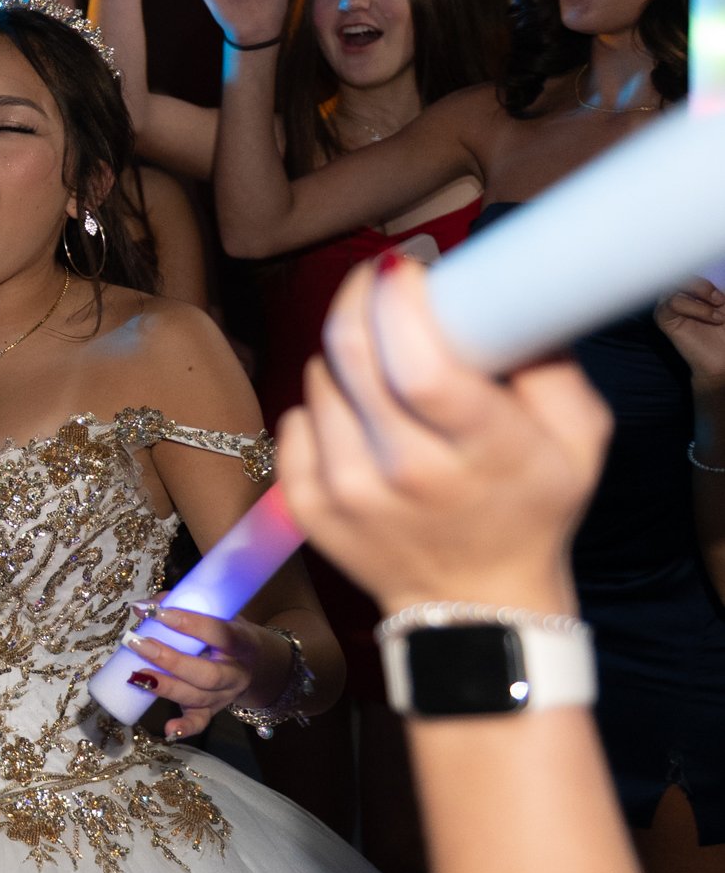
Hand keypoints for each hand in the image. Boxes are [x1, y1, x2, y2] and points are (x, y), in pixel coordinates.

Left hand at [122, 600, 291, 739]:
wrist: (255, 664)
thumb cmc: (228, 632)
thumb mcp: (220, 614)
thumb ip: (188, 606)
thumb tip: (147, 605)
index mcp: (243, 643)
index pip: (220, 633)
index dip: (190, 624)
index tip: (158, 614)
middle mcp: (236, 673)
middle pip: (207, 673)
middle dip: (171, 660)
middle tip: (139, 644)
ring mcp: (224, 695)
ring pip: (197, 697)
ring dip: (165, 687)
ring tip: (135, 675)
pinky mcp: (212, 711)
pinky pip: (200, 722)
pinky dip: (184, 728)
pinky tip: (168, 730)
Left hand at [278, 254, 610, 617]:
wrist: (476, 606)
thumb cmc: (531, 511)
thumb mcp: (578, 441)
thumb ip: (550, 365)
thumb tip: (504, 299)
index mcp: (480, 454)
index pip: (421, 363)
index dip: (401, 300)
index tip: (404, 266)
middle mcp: (406, 475)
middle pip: (354, 357)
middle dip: (359, 299)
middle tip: (377, 281)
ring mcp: (349, 496)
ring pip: (320, 380)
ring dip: (345, 355)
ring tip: (381, 364)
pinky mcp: (309, 510)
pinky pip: (295, 421)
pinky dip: (321, 406)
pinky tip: (358, 417)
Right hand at [656, 277, 724, 386]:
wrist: (723, 358)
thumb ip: (718, 286)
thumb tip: (718, 274)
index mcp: (691, 287)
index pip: (689, 268)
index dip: (705, 275)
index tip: (720, 294)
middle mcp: (677, 292)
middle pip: (680, 273)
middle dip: (703, 284)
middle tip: (721, 300)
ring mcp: (668, 304)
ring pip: (675, 286)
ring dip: (702, 298)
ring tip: (718, 315)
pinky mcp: (663, 318)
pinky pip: (672, 303)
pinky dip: (695, 308)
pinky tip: (711, 318)